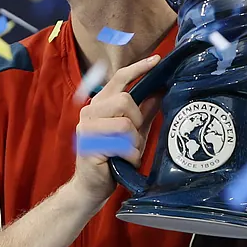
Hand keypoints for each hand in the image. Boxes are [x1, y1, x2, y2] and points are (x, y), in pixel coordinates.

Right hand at [69, 55, 161, 213]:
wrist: (93, 186)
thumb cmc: (113, 158)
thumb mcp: (134, 132)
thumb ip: (145, 111)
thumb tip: (160, 89)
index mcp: (100, 104)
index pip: (119, 78)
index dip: (138, 68)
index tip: (156, 60)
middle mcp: (90, 110)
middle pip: (125, 99)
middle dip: (137, 120)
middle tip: (134, 137)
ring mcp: (86, 127)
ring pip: (125, 122)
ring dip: (134, 141)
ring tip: (129, 152)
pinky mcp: (88, 144)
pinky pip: (121, 143)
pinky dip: (130, 155)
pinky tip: (124, 161)